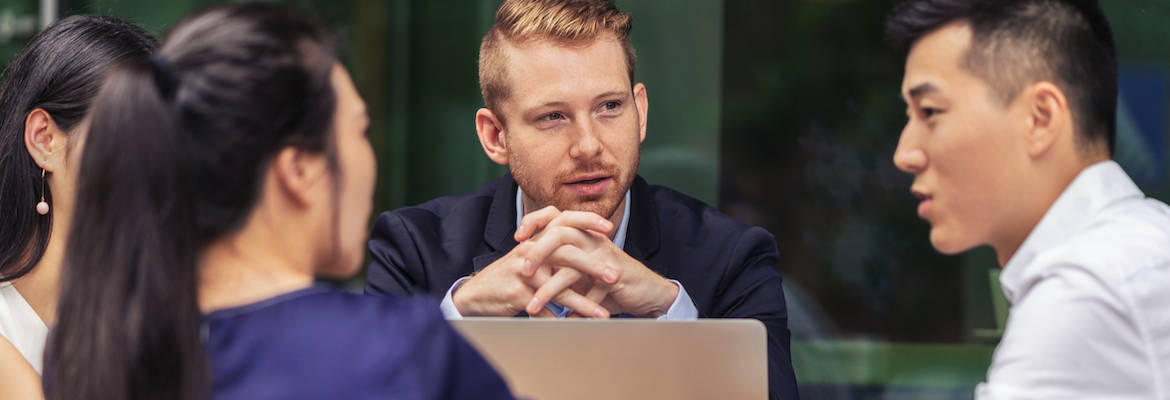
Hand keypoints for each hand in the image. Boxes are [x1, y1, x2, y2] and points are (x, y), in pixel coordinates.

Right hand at [451, 207, 614, 317]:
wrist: (476, 294)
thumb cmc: (508, 277)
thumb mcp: (529, 259)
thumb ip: (552, 255)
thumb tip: (582, 255)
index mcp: (536, 240)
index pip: (563, 222)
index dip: (586, 221)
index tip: (609, 229)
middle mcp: (530, 251)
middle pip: (567, 253)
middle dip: (594, 266)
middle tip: (615, 276)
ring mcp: (524, 273)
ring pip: (560, 287)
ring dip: (584, 302)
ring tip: (602, 313)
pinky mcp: (518, 294)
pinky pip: (544, 309)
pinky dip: (560, 321)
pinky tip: (575, 328)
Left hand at [518, 209, 679, 317]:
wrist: (648, 293)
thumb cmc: (612, 285)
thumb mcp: (581, 276)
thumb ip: (559, 274)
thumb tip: (530, 285)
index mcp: (583, 235)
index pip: (555, 215)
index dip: (534, 220)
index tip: (517, 237)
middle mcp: (593, 240)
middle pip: (560, 231)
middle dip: (537, 251)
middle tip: (522, 271)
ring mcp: (604, 256)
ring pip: (571, 262)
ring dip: (549, 287)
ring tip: (533, 305)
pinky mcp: (615, 275)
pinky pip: (590, 289)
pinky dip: (577, 308)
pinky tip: (566, 322)